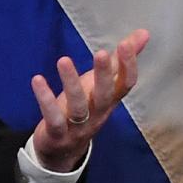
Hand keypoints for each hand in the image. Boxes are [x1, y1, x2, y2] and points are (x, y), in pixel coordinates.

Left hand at [29, 30, 148, 173]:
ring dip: (71, 84)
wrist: (63, 151)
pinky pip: (53, 118)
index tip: (126, 44)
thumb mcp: (104, 84)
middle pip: (105, 96)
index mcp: (111, 99)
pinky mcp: (57, 133)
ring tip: (63, 60)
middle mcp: (98, 113)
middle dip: (105, 75)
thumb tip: (144, 32)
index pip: (126, 84)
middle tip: (102, 53)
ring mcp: (78, 125)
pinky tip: (37, 79)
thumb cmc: (86, 108)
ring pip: (78, 107)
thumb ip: (121, 60)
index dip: (128, 66)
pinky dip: (45, 99)